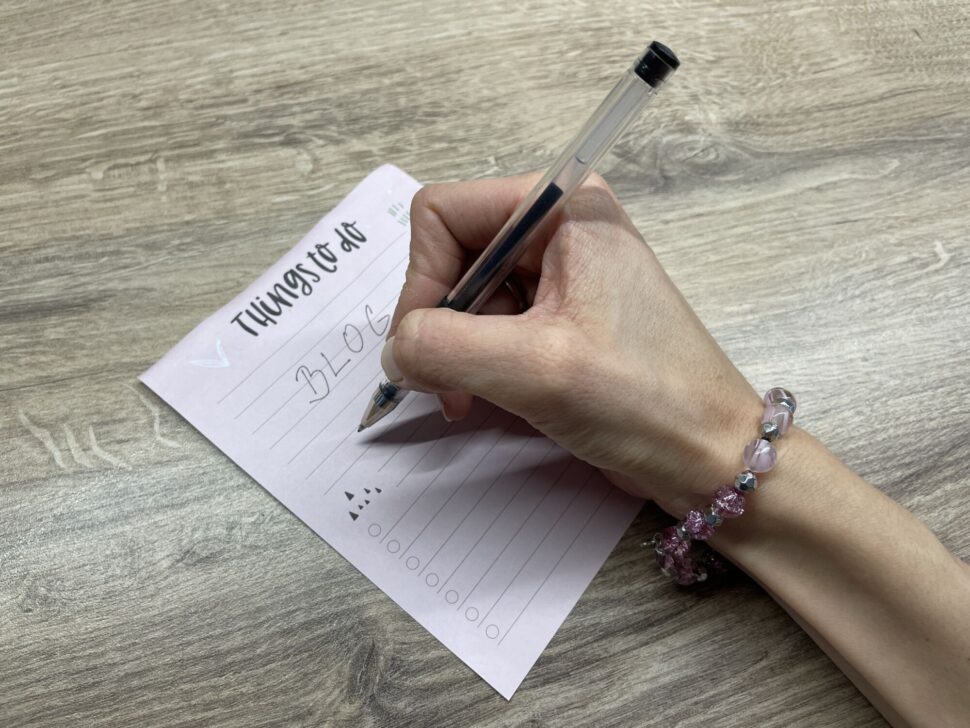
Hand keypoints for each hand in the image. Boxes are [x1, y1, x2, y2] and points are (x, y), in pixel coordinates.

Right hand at [384, 174, 761, 516]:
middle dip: (439, 323)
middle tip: (442, 383)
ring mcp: (561, 274)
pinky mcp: (561, 317)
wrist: (709, 457)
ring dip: (456, 351)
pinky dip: (476, 363)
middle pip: (452, 256)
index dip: (422, 280)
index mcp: (562, 208)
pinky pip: (492, 325)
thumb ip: (444, 347)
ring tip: (466, 400)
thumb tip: (393, 352)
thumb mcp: (535, 368)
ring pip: (467, 296)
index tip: (425, 345)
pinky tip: (483, 399)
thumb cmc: (643, 400)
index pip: (444, 214)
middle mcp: (558, 229)